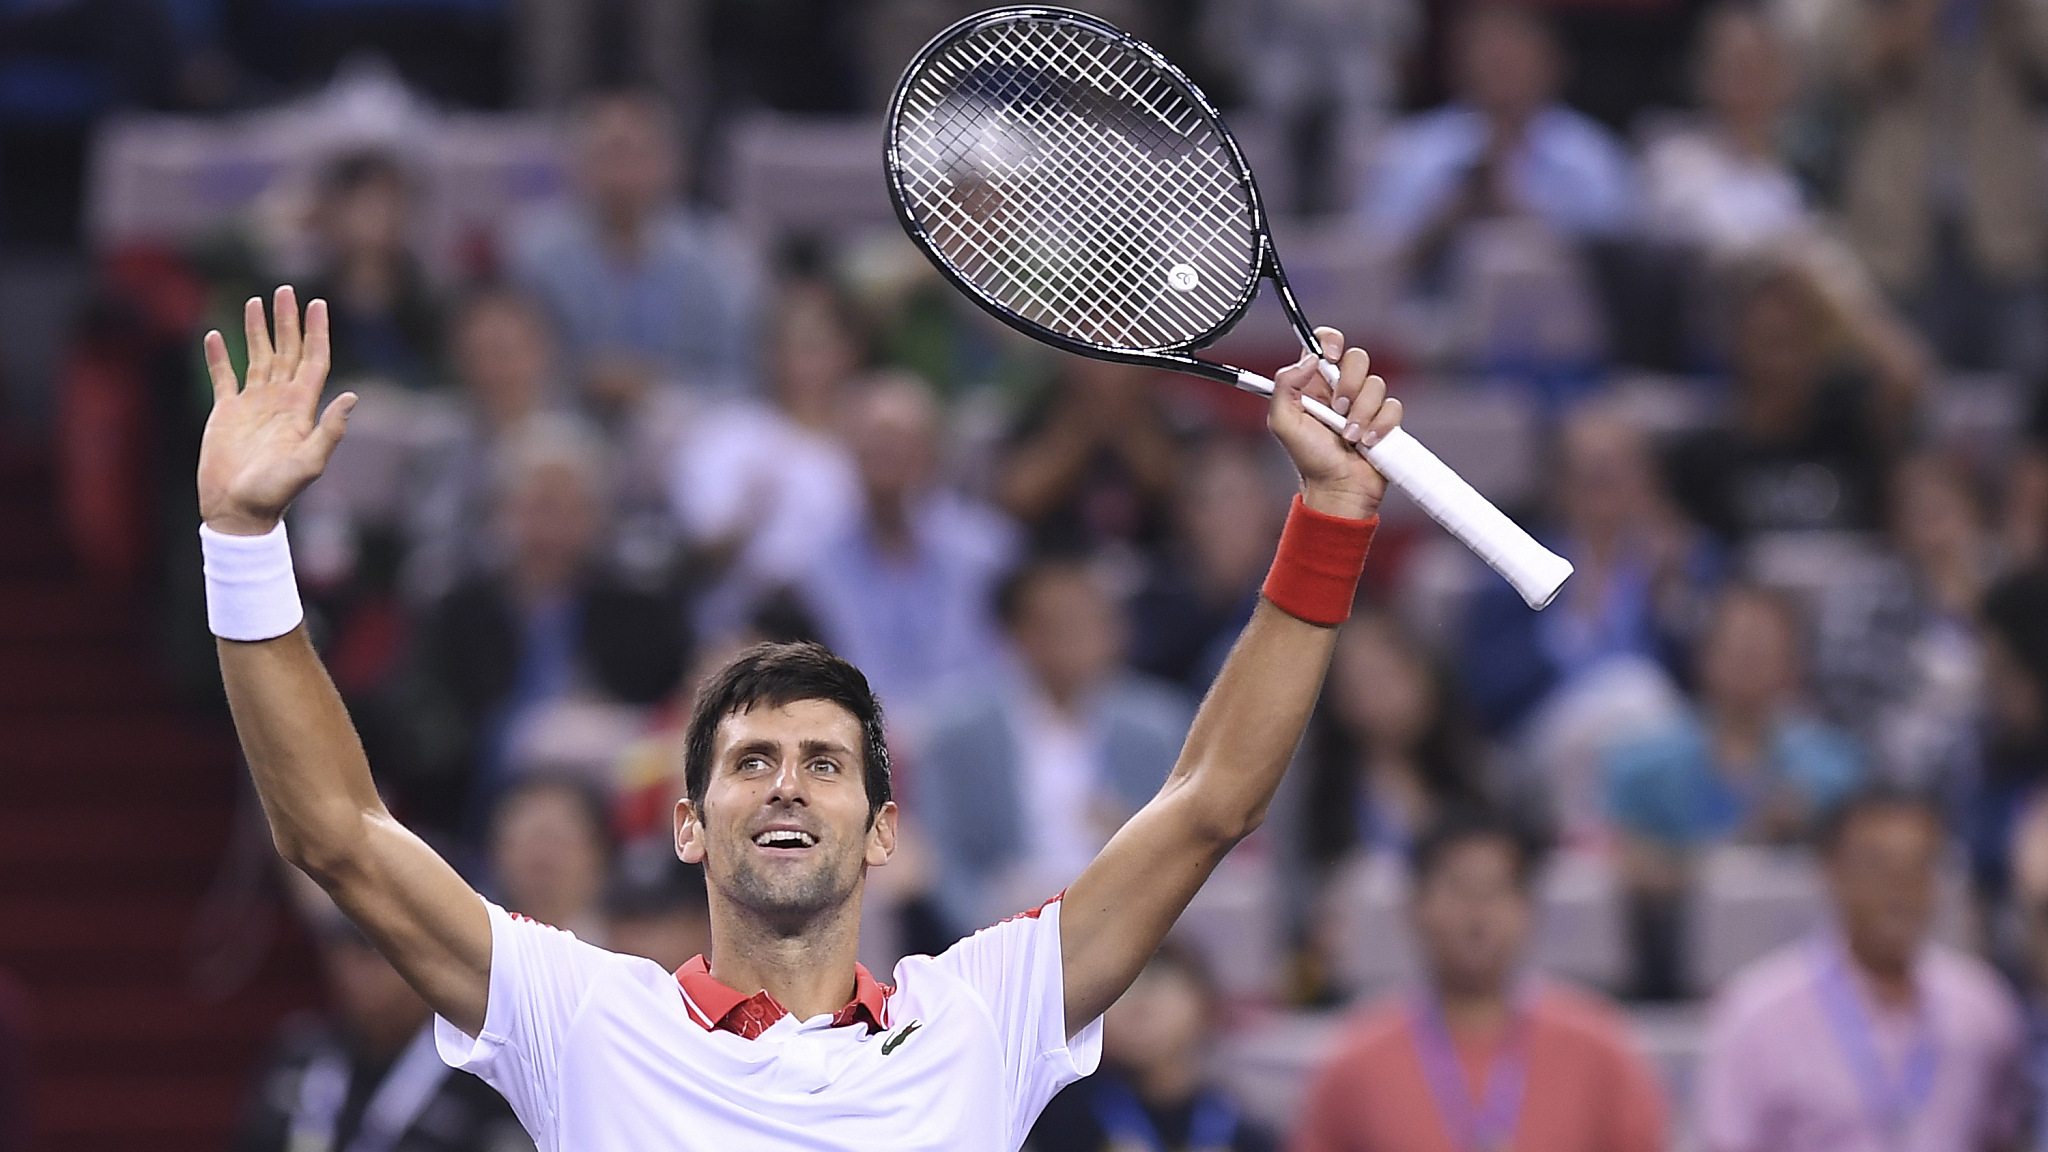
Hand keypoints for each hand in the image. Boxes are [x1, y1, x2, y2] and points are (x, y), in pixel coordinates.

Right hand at [197, 287, 354, 535]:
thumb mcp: (309, 463)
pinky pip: (223, 377)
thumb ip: (330, 430)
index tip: (318, 303)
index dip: (317, 332)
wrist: (239, 511)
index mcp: (301, 408)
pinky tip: (215, 336)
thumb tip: (352, 397)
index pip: (314, 360)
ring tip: (257, 301)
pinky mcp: (226, 414)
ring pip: (257, 357)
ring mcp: (253, 405)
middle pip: (287, 351)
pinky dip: (219, 357)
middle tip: (286, 290)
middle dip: (287, 321)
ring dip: (257, 330)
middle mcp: (279, 401)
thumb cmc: (276, 492)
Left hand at [1267, 326, 1399, 520]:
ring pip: (1377, 384)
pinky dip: (1381, 426)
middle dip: (1349, 384)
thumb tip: (1309, 359)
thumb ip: (1285, 386)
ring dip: (1362, 413)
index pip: (1324, 343)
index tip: (1331, 358)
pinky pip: (1393, 407)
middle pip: (1357, 357)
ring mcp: (1365, 403)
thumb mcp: (1283, 423)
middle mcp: (1340, 388)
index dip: (1330, 342)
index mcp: (1314, 383)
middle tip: (1338, 409)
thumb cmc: (1309, 459)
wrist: (1338, 488)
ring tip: (1350, 436)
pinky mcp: (1385, 419)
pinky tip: (1367, 443)